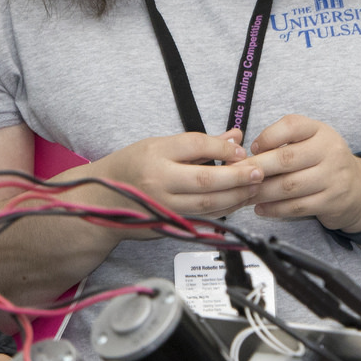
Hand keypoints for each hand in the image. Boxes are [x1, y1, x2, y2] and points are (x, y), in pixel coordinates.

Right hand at [96, 130, 262, 221]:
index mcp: (154, 154)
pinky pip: (203, 217)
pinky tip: (238, 201)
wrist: (102, 200)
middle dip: (237, 176)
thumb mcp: (157, 145)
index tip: (241, 150)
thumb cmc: (130, 167)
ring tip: (254, 187)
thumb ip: (199, 144)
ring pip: (208, 203)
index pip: (195, 146)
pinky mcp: (168, 223)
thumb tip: (235, 137)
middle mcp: (158, 181)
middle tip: (259, 171)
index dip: (222, 148)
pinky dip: (224, 209)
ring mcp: (163, 206)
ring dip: (236, 196)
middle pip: (206, 179)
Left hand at [245, 115, 360, 233]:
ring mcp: (334, 177)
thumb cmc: (320, 162)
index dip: (267, 136)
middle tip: (236, 176)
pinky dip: (275, 209)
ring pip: (289, 186)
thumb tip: (242, 154)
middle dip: (256, 168)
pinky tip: (260, 208)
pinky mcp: (333, 201)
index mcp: (320, 131)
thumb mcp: (309, 142)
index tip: (252, 149)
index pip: (291, 125)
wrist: (357, 188)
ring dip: (262, 192)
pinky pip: (297, 206)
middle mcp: (330, 150)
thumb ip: (282, 142)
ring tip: (244, 194)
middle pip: (286, 158)